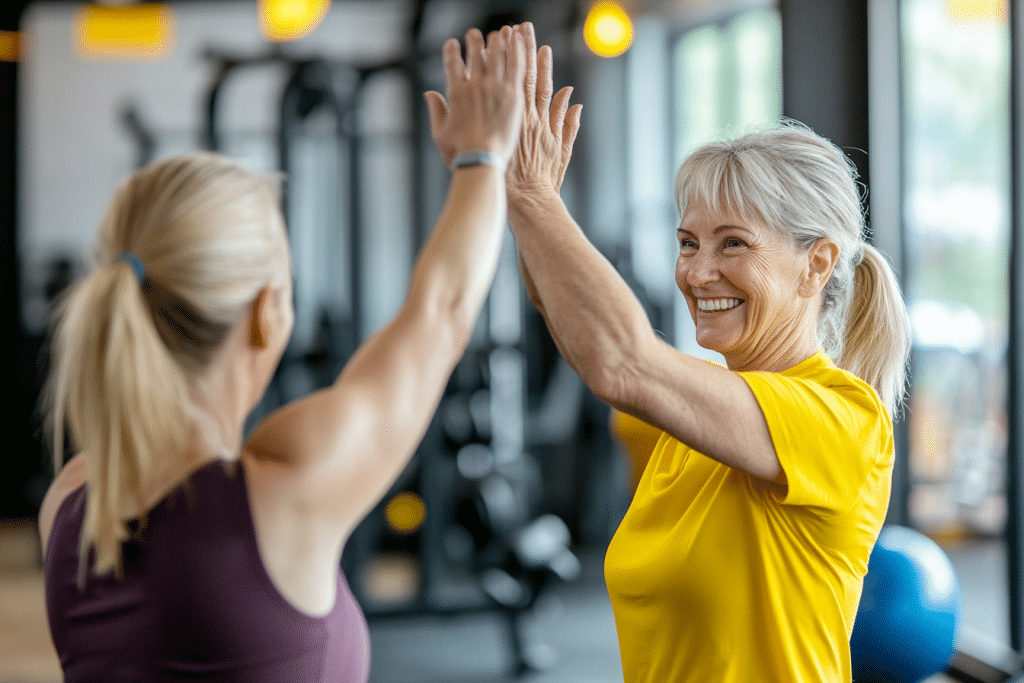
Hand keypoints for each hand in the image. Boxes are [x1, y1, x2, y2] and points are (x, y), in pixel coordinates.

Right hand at [424, 26, 525, 168]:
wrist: (482, 161)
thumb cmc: (460, 152)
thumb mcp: (440, 132)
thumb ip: (436, 109)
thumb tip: (429, 93)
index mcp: (456, 93)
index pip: (452, 63)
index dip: (451, 51)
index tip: (452, 43)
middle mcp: (475, 85)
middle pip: (475, 54)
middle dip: (475, 41)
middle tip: (476, 34)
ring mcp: (495, 88)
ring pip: (497, 55)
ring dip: (497, 41)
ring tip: (499, 33)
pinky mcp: (513, 94)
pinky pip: (516, 65)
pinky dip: (516, 49)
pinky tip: (517, 39)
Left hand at [507, 22, 582, 199]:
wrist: (527, 198)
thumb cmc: (543, 180)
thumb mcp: (562, 151)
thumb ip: (568, 123)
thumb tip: (575, 99)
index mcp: (543, 120)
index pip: (542, 85)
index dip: (542, 64)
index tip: (542, 46)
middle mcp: (528, 115)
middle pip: (525, 75)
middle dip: (525, 51)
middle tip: (522, 28)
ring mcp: (512, 120)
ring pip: (508, 81)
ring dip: (507, 57)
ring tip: (505, 34)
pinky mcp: (500, 127)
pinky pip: (493, 97)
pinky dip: (491, 77)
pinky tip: (487, 60)